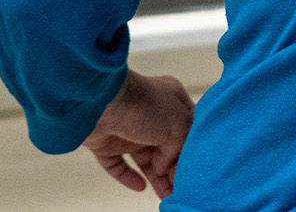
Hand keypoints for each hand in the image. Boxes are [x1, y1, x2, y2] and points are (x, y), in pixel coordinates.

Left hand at [83, 69, 193, 197]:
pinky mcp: (107, 143)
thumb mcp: (178, 125)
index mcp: (171, 100)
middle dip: (173, 168)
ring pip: (144, 159)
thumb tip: (166, 166)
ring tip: (166, 196)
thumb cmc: (143, 105)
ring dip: (156, 178)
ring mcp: (128, 129)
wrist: (101, 103)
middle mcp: (150, 114)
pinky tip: (140, 186)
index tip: (194, 167)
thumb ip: (179, 148)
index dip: (191, 147)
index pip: (187, 126)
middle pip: (166, 146)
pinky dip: (128, 177)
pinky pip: (119, 165)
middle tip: (180, 187)